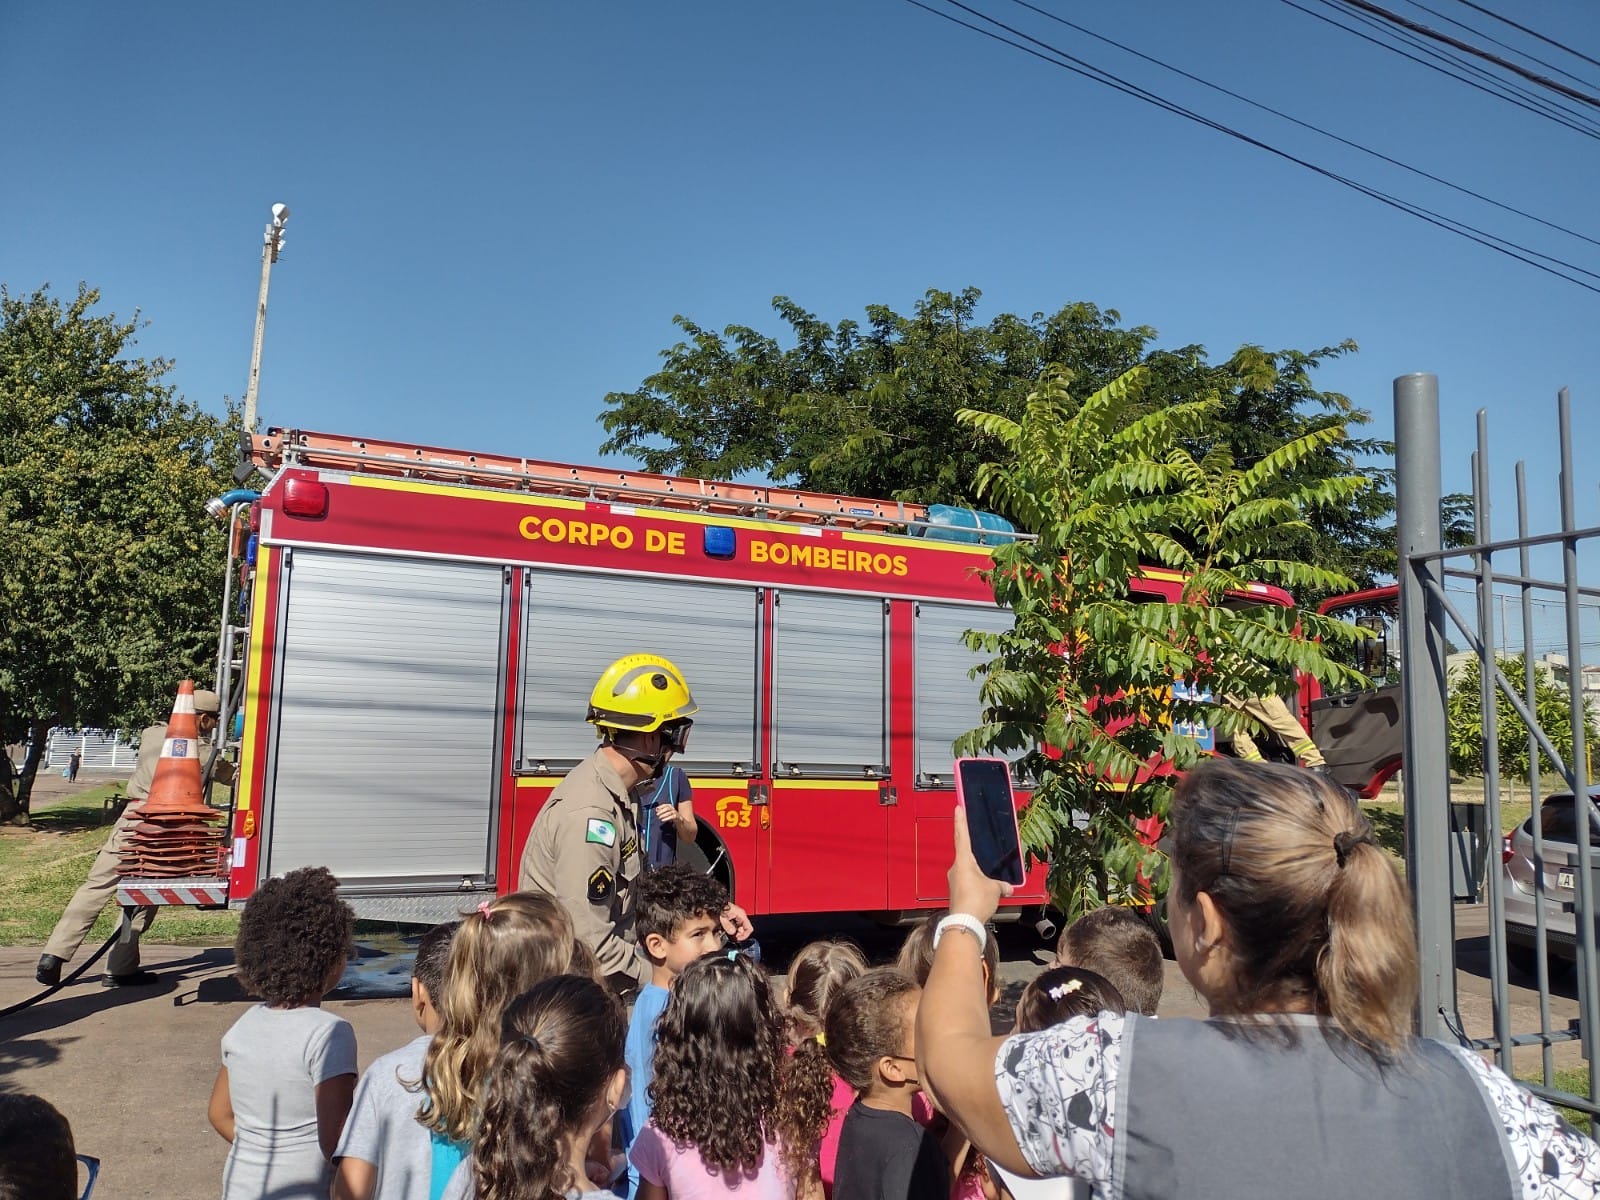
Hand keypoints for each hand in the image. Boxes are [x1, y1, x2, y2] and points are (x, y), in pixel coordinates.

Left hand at [653, 802, 677, 826]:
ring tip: (659, 818)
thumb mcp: (666, 811)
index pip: (665, 805)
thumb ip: (661, 810)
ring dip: (663, 815)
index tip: (656, 810)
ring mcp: (675, 812)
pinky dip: (666, 818)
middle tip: (657, 814)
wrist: (678, 819)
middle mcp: (672, 808)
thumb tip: (656, 809)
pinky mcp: (676, 816)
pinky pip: (671, 817)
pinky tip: (662, 820)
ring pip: (668, 813)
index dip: (660, 807)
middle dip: (661, 811)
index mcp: (670, 806)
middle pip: (667, 808)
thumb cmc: (671, 814)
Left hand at [720, 902, 753, 940]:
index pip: (749, 928)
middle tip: (733, 936)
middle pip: (745, 929)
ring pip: (741, 928)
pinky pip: (737, 925)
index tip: (738, 938)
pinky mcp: (735, 917)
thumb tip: (732, 932)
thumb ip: (728, 925)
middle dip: (739, 934)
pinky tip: (728, 929)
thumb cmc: (721, 906)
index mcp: (741, 914)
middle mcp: (741, 915)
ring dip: (736, 932)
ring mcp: (738, 916)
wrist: (718, 902)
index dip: (744, 935)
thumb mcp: (723, 916)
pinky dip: (733, 929)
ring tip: (729, 933)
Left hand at [948, 805, 1010, 923]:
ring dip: (977, 870)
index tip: (958, 808)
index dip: (960, 821)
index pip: (961, 835)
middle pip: (964, 853)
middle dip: (973, 849)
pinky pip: (967, 880)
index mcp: (964, 861)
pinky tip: (985, 888)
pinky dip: (976, 881)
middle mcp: (956, 868)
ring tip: (989, 875)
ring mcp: (954, 880)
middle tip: (978, 840)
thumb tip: (1008, 887)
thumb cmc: (976, 901)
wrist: (965, 922)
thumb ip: (1002, 885)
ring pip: (967, 869)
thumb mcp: (995, 889)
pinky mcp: (956, 891)